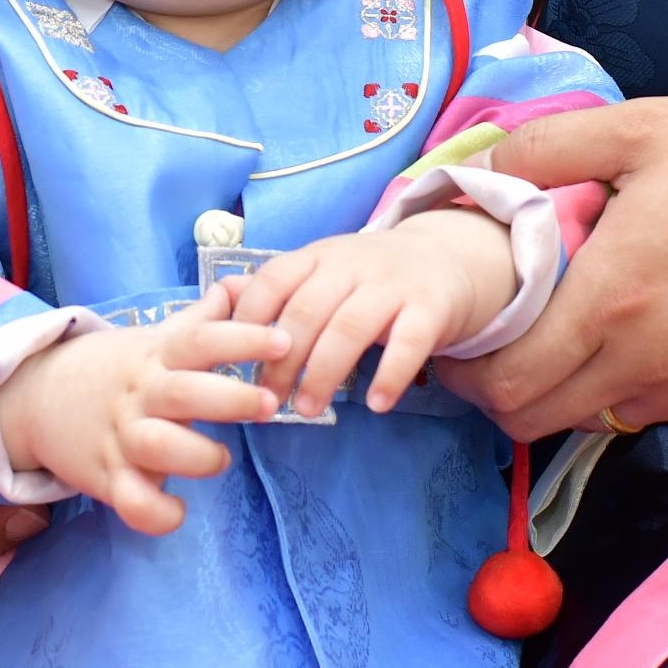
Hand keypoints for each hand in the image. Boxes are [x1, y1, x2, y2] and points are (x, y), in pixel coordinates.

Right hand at [0, 308, 292, 534]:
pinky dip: (157, 512)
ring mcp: (120, 437)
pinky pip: (132, 502)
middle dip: (232, 399)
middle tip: (270, 404)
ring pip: (159, 448)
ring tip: (221, 458)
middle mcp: (140, 394)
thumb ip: (204, 317)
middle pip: (185, 393)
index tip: (284, 342)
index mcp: (156, 357)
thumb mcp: (156, 337)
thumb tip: (244, 283)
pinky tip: (179, 508)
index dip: (243, 339)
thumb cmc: (116, 368)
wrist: (35, 396)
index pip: (200, 339)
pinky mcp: (106, 478)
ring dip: (199, 456)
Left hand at [225, 208, 517, 415]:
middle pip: (308, 310)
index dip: (249, 321)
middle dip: (281, 359)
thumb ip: (278, 289)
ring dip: (324, 373)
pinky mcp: (431, 307)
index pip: (274, 280)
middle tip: (266, 401)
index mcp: (318, 256)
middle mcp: (352, 264)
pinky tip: (376, 404)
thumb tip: (219, 301)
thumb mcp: (323, 272)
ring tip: (309, 411)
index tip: (233, 364)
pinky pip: (409, 342)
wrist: (448, 258)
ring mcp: (393, 284)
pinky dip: (391, 374)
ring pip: (350, 327)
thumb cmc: (371, 277)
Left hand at [444, 97, 667, 442]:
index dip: (465, 372)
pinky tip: (638, 327)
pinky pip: (651, 407)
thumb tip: (488, 170)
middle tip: (499, 340)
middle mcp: (644, 362)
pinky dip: (624, 381)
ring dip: (565, 386)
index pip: (506, 385)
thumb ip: (552, 147)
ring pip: (593, 416)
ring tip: (570, 326)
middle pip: (536, 419)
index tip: (460, 337)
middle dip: (501, 390)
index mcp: (612, 300)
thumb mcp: (649, 127)